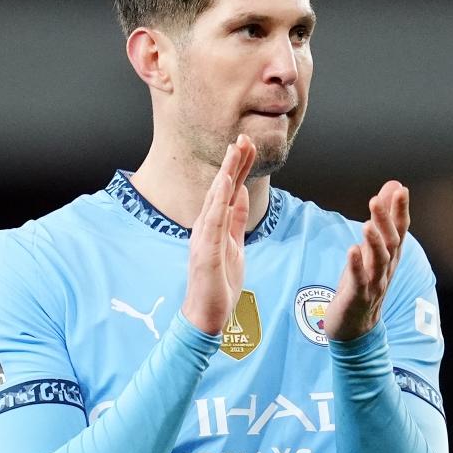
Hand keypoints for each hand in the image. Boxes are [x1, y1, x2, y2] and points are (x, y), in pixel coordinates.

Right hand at [181, 134, 256, 334]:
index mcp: (216, 226)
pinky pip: (212, 222)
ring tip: (234, 152)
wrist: (206, 315)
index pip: (229, 191)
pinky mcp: (206, 252)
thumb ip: (237, 221)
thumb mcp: (235, 246)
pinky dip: (218, 202)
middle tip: (243, 137)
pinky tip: (224, 184)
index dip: (238, 167)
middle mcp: (207, 227)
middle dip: (233, 163)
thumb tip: (242, 195)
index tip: (247, 145)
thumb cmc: (219, 284)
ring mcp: (204, 238)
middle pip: (222, 189)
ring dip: (226, 174)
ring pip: (216, 200)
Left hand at [324, 180, 409, 341]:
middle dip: (385, 221)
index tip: (401, 190)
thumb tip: (394, 185)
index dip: (400, 211)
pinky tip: (352, 250)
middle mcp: (386, 269)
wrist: (355, 327)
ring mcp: (374, 284)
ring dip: (374, 243)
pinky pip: (360, 281)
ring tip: (368, 225)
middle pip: (390, 243)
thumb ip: (384, 219)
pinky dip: (357, 266)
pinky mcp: (358, 297)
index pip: (400, 231)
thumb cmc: (364, 283)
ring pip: (378, 262)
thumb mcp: (373, 250)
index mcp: (390, 257)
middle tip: (376, 200)